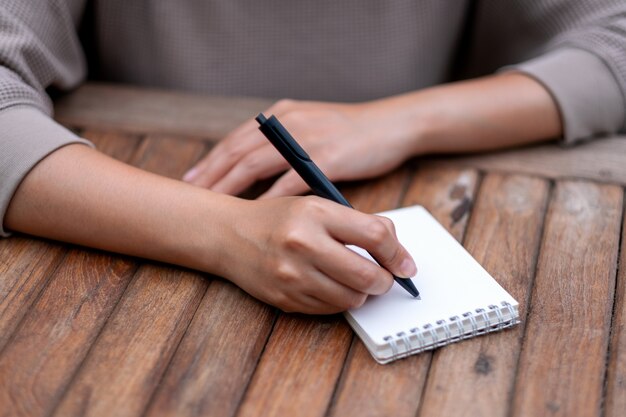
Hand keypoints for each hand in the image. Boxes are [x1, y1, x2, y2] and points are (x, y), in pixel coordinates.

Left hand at [183, 99, 415, 197]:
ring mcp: (307, 139)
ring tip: (212, 204)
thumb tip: (259, 167)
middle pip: (239, 150)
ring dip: (230, 185)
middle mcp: (289, 123)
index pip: (238, 139)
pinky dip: (269, 197)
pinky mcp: (327, 158)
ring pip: (256, 164)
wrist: (391, 126)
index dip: (213, 159)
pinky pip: (290, 181)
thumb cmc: (352, 133)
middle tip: (190, 195)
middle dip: (212, 174)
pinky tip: (255, 212)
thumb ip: (285, 141)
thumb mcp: (313, 127)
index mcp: (283, 115)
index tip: (193, 179)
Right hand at [216, 196, 416, 313]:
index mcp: (315, 213)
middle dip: (384, 281)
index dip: (398, 254)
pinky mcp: (285, 298)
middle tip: (383, 278)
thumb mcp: (317, 206)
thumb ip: (357, 224)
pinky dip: (338, 301)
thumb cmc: (278, 219)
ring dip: (361, 293)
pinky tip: (330, 285)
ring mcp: (292, 275)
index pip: (374, 235)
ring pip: (351, 299)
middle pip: (367, 275)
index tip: (405, 265)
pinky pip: (329, 310)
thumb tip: (396, 250)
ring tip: (354, 280)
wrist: (229, 235)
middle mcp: (303, 244)